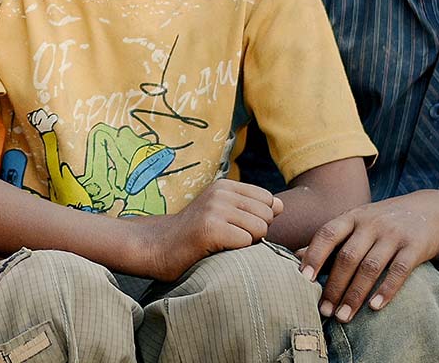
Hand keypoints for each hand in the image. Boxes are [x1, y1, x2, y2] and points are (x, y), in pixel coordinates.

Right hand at [131, 179, 283, 280]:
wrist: (158, 246)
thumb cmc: (194, 234)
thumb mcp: (223, 212)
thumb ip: (252, 207)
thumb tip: (281, 206)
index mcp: (225, 186)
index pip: (269, 200)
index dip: (260, 219)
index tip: (237, 228)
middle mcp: (221, 192)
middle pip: (267, 216)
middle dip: (256, 232)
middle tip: (229, 238)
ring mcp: (215, 209)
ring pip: (260, 230)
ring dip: (246, 243)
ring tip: (223, 244)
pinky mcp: (210, 228)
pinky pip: (246, 242)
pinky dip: (236, 252)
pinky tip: (216, 250)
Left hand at [298, 191, 438, 322]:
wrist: (432, 209)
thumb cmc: (384, 221)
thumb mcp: (357, 221)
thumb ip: (330, 239)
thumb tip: (296, 256)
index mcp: (352, 217)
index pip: (327, 234)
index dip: (314, 256)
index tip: (302, 280)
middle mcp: (371, 223)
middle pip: (347, 257)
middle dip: (334, 286)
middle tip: (324, 311)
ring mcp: (394, 234)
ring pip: (370, 266)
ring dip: (355, 294)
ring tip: (344, 316)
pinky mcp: (415, 246)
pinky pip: (399, 270)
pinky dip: (386, 289)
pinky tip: (375, 307)